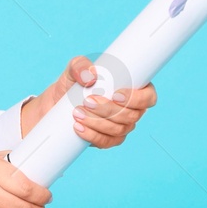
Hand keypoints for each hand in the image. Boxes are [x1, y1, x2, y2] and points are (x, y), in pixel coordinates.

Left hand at [19, 55, 156, 148]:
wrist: (58, 103)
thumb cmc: (73, 83)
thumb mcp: (74, 68)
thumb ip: (80, 65)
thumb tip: (89, 77)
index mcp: (134, 90)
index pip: (148, 98)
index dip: (137, 99)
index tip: (116, 95)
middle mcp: (132, 110)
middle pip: (131, 116)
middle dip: (109, 110)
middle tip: (87, 102)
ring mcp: (122, 127)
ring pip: (118, 130)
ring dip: (98, 122)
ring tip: (78, 112)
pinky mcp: (108, 139)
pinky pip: (106, 142)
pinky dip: (92, 136)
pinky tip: (79, 127)